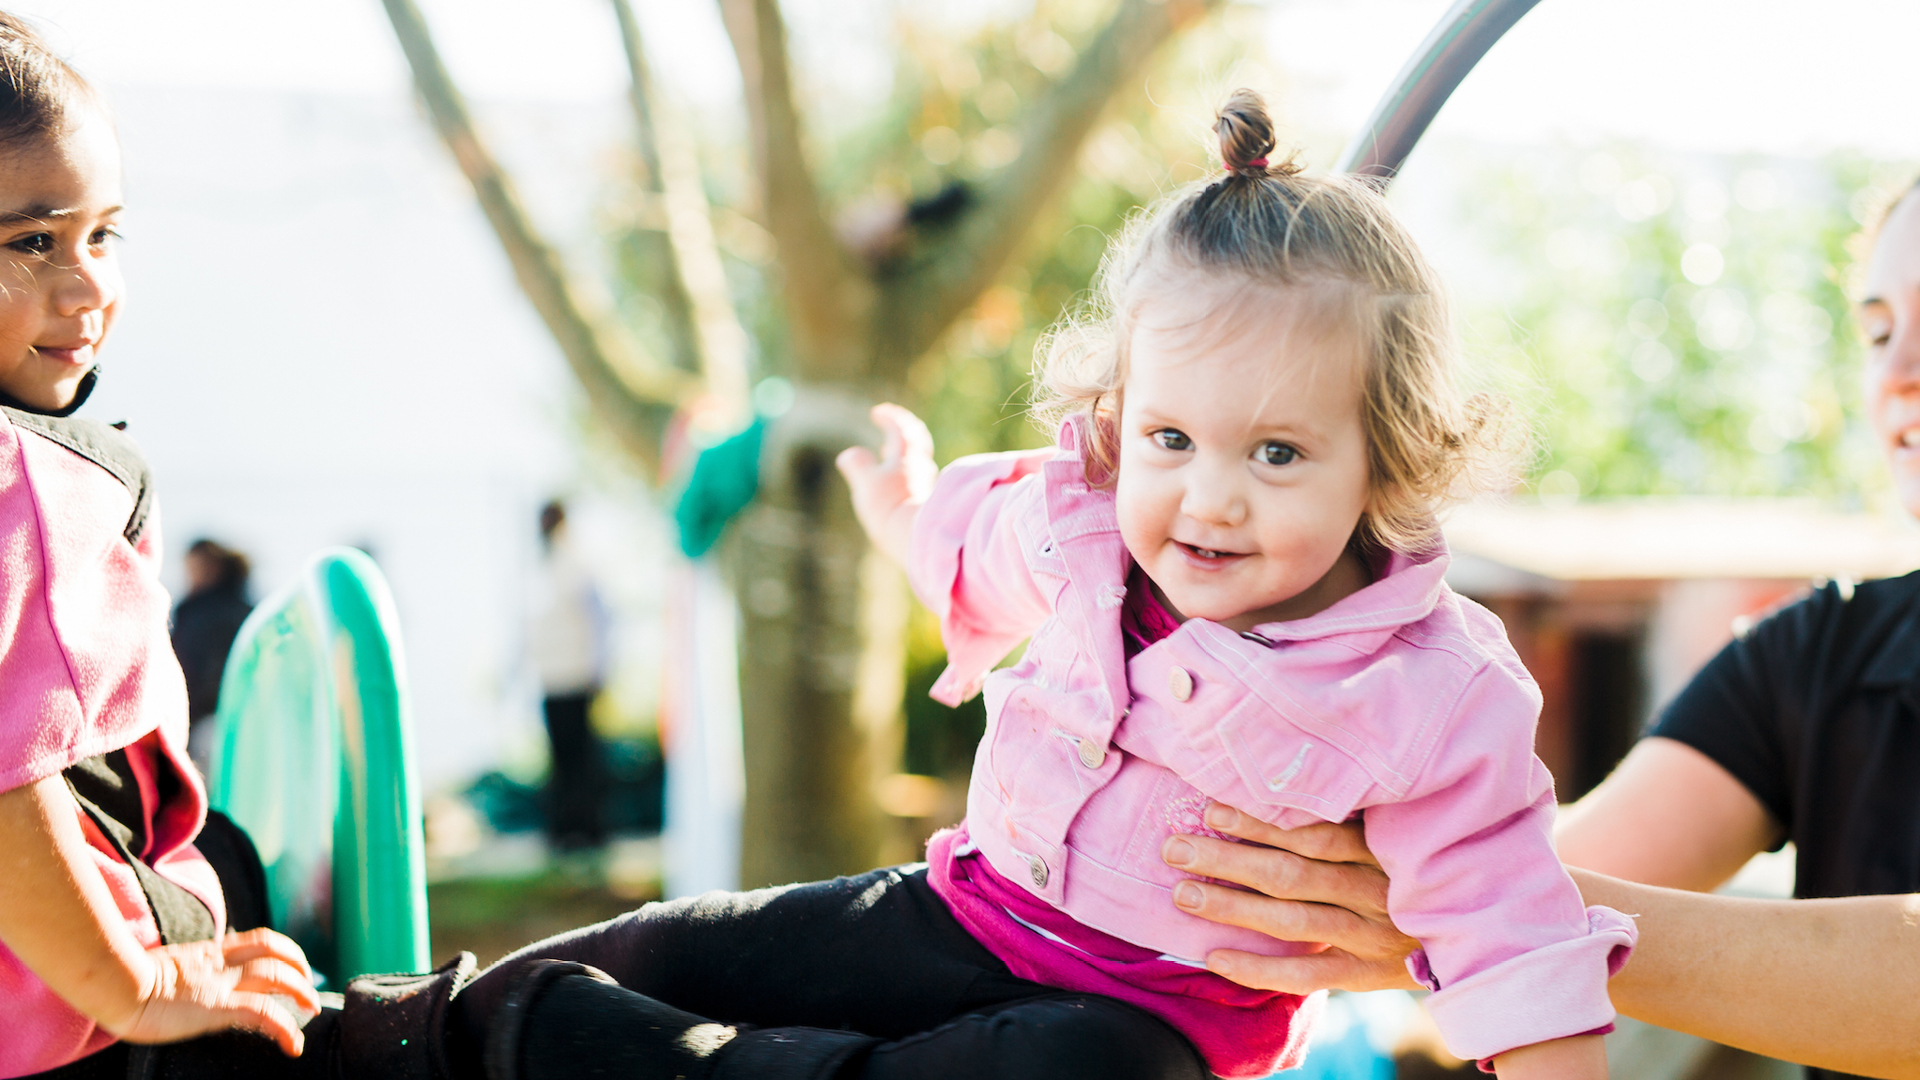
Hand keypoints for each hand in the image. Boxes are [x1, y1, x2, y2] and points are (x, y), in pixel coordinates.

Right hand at [107, 928, 320, 1056]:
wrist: (112, 984)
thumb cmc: (120, 982)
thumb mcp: (158, 969)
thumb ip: (178, 972)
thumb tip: (175, 981)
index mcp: (207, 953)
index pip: (256, 941)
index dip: (281, 950)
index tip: (291, 965)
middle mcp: (220, 963)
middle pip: (275, 953)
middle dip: (300, 968)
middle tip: (308, 988)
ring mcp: (221, 983)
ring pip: (277, 976)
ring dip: (301, 992)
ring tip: (312, 1010)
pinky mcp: (218, 1007)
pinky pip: (263, 1013)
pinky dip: (284, 1027)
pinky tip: (293, 1043)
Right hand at [834, 403, 936, 567]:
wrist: (918, 541)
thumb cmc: (891, 509)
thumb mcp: (866, 484)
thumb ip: (857, 466)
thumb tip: (848, 456)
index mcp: (906, 456)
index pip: (901, 428)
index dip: (890, 417)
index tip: (879, 412)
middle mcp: (920, 468)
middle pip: (917, 443)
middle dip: (904, 433)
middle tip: (894, 430)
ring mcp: (926, 487)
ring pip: (918, 464)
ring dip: (904, 457)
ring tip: (890, 459)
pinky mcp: (927, 506)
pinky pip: (918, 484)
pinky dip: (906, 478)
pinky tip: (898, 489)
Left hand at [1161, 803, 1420, 993]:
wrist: (1478, 929)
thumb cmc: (1414, 867)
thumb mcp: (1395, 830)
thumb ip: (1350, 813)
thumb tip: (1276, 785)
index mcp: (1378, 846)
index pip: (1310, 830)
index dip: (1258, 820)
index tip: (1210, 806)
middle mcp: (1374, 887)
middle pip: (1290, 872)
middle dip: (1227, 860)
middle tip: (1174, 848)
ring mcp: (1372, 933)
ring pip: (1293, 920)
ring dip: (1233, 907)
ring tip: (1183, 894)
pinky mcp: (1369, 973)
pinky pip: (1309, 975)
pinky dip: (1260, 968)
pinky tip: (1215, 957)